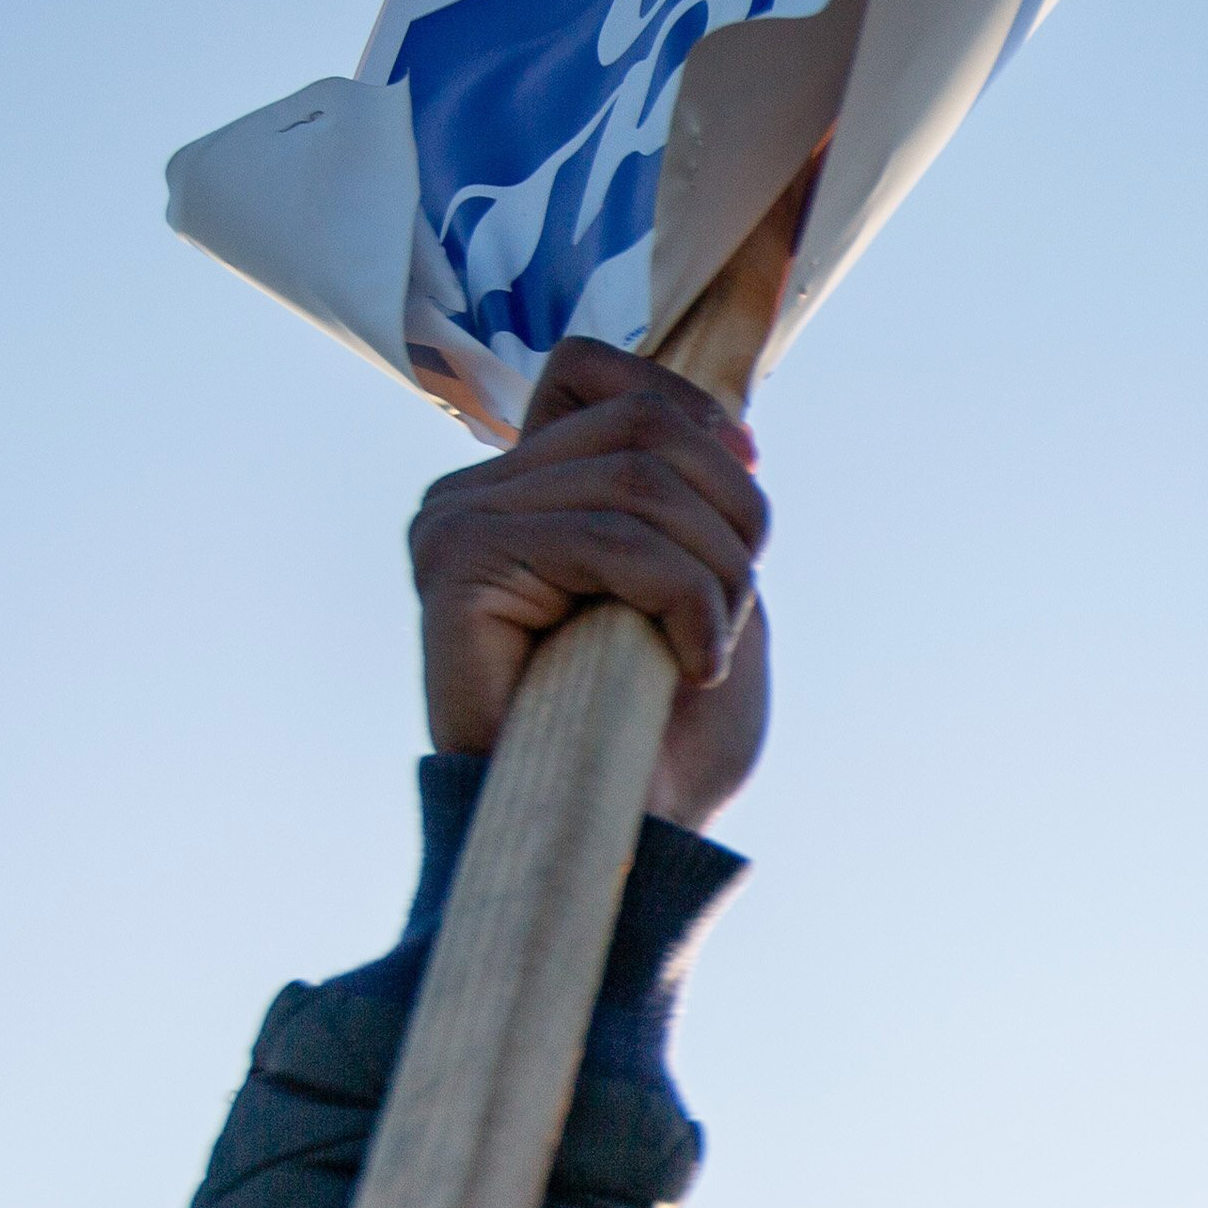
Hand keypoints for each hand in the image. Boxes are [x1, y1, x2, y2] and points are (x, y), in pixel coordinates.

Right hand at [409, 338, 773, 830]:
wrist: (628, 841)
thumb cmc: (666, 738)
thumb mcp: (706, 588)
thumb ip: (694, 496)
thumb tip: (726, 419)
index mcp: (529, 487)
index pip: (594, 366)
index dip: (691, 411)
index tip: (750, 482)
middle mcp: (477, 491)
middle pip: (644, 423)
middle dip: (733, 517)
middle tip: (731, 614)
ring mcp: (456, 523)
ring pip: (641, 481)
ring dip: (716, 574)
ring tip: (705, 652)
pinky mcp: (457, 565)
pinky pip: (613, 538)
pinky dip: (687, 602)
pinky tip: (689, 667)